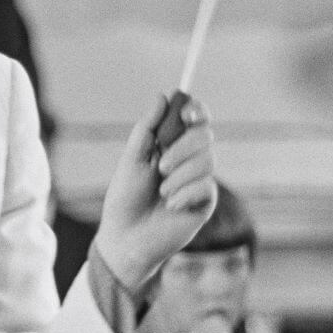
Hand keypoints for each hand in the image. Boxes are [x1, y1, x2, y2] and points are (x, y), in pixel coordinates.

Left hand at [94, 94, 216, 288]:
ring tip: (161, 193)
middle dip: (182, 148)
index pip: (194, 119)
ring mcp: (199, 180)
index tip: (187, 113)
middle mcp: (188, 160)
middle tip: (160, 166)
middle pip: (205, 135)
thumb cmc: (125, 197)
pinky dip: (184, 195)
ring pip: (207, 161)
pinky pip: (206, 186)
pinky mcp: (205, 202)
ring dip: (179, 176)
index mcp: (170, 145)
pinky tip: (170, 207)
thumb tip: (162, 96)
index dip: (196, 110)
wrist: (126, 236)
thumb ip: (147, 128)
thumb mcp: (132, 159)